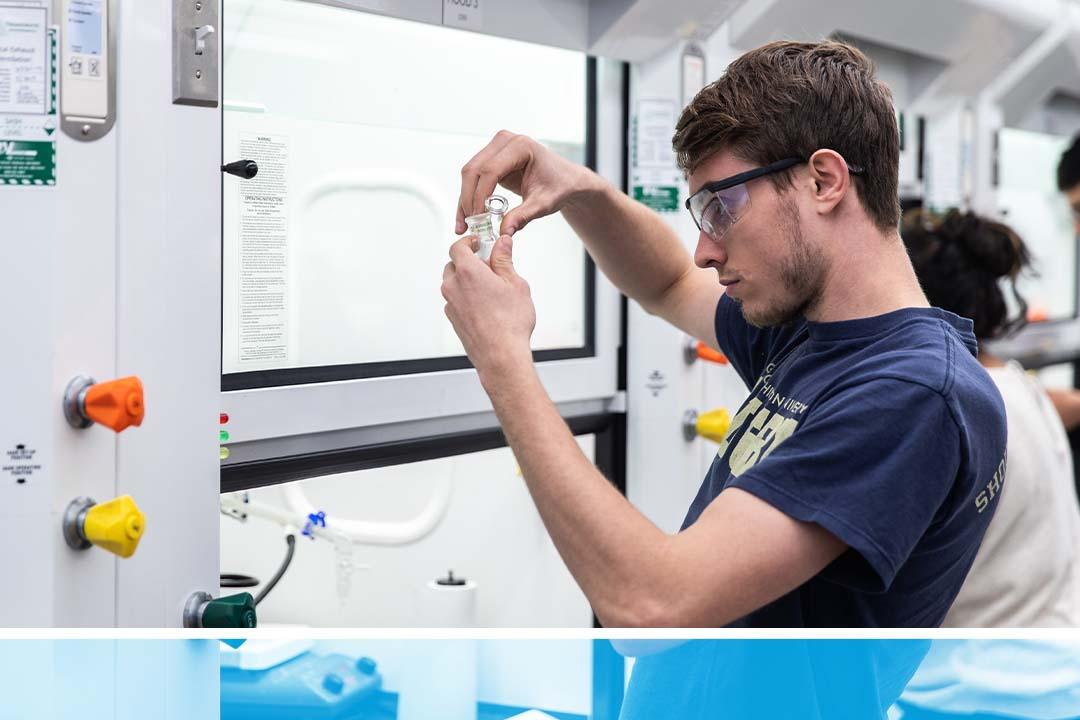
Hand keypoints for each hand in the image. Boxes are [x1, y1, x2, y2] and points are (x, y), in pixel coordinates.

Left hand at [442, 233, 535, 382]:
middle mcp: (453, 287)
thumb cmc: (509, 324)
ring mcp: (450, 304)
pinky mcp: (453, 319)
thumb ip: (504, 260)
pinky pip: (456, 300)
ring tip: (490, 288)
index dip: (468, 242)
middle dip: (469, 262)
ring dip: (467, 280)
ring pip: (454, 284)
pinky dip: (466, 297)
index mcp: (468, 272)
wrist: (501, 355)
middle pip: (453, 265)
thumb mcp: (515, 284)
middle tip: (489, 266)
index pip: (458, 247)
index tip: (478, 243)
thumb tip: (502, 244)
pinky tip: (486, 305)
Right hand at [456, 130, 596, 236]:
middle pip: (474, 170)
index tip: (480, 219)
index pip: (491, 170)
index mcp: (520, 147)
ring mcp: (496, 148)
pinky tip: (466, 217)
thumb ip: (522, 217)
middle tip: (469, 225)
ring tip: (464, 225)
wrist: (565, 181)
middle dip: (469, 199)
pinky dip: (469, 197)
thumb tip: (503, 232)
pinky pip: (474, 178)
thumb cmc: (559, 186)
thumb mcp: (543, 204)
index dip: (481, 196)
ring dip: (465, 199)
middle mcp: (505, 142)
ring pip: (470, 174)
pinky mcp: (492, 159)